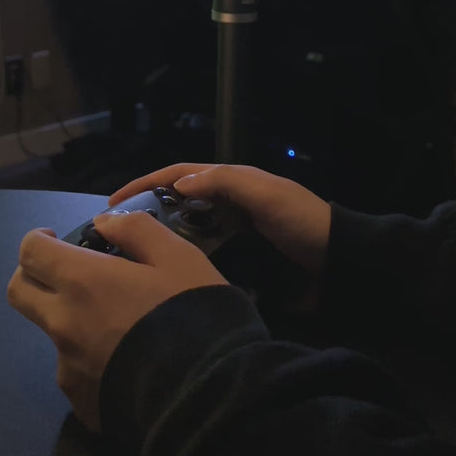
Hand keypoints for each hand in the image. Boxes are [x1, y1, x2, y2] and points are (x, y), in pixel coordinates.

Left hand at [7, 213, 226, 430]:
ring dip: (72, 321)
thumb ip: (136, 229)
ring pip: (52, 335)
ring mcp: (68, 369)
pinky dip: (92, 360)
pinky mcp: (81, 404)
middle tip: (67, 272)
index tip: (56, 238)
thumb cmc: (192, 314)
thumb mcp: (178, 256)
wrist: (208, 394)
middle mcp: (64, 325)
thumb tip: (103, 223)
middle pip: (20, 293)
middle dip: (34, 275)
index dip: (37, 239)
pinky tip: (127, 361)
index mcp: (82, 282)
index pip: (30, 252)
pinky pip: (76, 373)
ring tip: (120, 325)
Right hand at [110, 164, 330, 281]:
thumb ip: (224, 183)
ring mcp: (233, 237)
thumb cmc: (302, 223)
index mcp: (233, 183)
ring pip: (186, 234)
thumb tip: (177, 184)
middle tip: (115, 237)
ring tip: (130, 261)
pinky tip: (165, 280)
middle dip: (146, 215)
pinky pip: (202, 260)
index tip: (114, 202)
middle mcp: (228, 206)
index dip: (146, 184)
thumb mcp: (265, 194)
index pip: (179, 175)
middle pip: (177, 205)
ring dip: (160, 243)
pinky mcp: (239, 265)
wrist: (340, 266)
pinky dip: (182, 266)